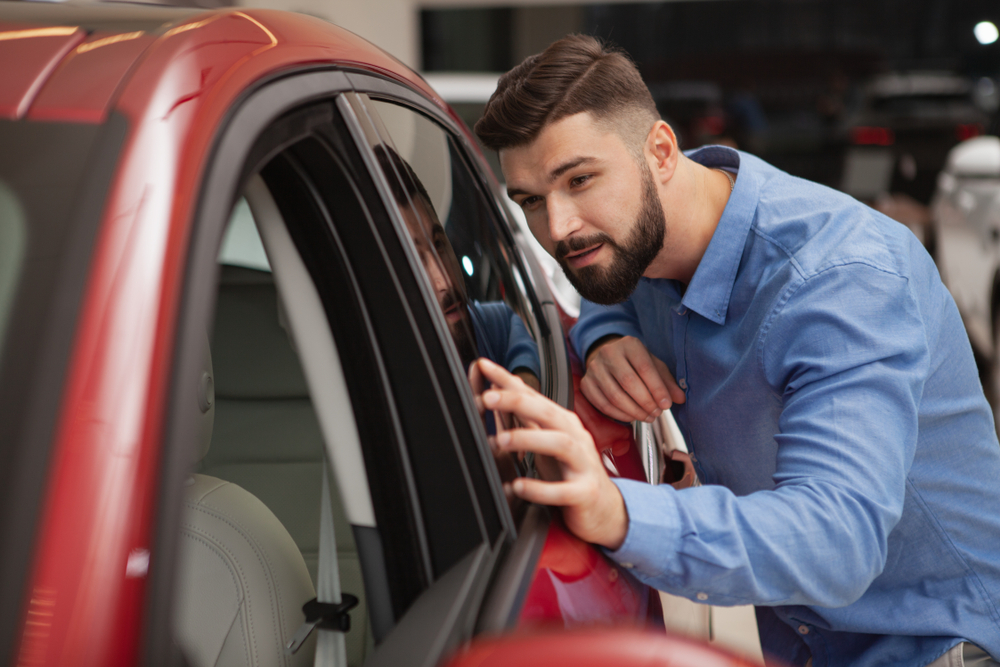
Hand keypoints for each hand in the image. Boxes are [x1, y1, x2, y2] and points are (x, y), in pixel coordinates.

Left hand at [472, 358, 628, 549]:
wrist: (605, 508)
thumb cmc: (571, 471)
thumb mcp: (547, 440)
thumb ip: (526, 418)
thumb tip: (497, 393)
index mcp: (562, 423)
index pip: (533, 395)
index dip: (509, 380)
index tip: (484, 366)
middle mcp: (575, 437)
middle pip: (547, 412)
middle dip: (517, 402)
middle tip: (488, 398)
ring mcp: (582, 464)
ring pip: (560, 444)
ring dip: (529, 439)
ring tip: (500, 441)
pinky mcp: (584, 493)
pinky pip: (562, 490)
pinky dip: (539, 488)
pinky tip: (519, 486)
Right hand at [582, 335, 685, 422]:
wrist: (608, 358)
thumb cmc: (635, 363)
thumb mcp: (654, 365)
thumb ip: (667, 381)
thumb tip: (680, 398)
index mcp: (629, 344)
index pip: (644, 367)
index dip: (657, 388)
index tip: (666, 404)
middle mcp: (608, 353)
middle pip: (628, 383)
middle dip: (646, 402)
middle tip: (657, 413)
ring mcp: (594, 368)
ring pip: (615, 396)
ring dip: (634, 412)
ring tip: (648, 417)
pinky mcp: (586, 383)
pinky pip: (603, 404)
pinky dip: (620, 415)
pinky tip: (632, 417)